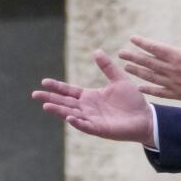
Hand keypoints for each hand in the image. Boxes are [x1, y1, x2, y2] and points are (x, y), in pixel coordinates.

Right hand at [32, 50, 155, 144]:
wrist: (145, 117)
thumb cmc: (132, 101)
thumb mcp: (119, 80)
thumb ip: (107, 67)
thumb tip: (96, 51)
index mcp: (90, 97)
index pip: (69, 91)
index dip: (57, 87)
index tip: (44, 82)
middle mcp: (87, 108)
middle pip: (65, 103)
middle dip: (50, 99)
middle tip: (34, 94)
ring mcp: (92, 120)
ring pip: (71, 114)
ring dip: (59, 110)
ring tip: (46, 106)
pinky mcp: (100, 129)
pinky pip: (86, 126)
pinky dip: (78, 122)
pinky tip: (69, 118)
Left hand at [120, 10, 180, 103]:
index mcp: (178, 56)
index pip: (155, 48)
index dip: (142, 43)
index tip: (132, 39)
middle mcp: (173, 71)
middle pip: (148, 63)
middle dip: (134, 57)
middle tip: (121, 54)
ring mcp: (174, 84)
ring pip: (151, 77)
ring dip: (138, 72)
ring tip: (127, 68)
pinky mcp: (178, 95)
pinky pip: (160, 92)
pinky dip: (149, 89)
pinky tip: (140, 87)